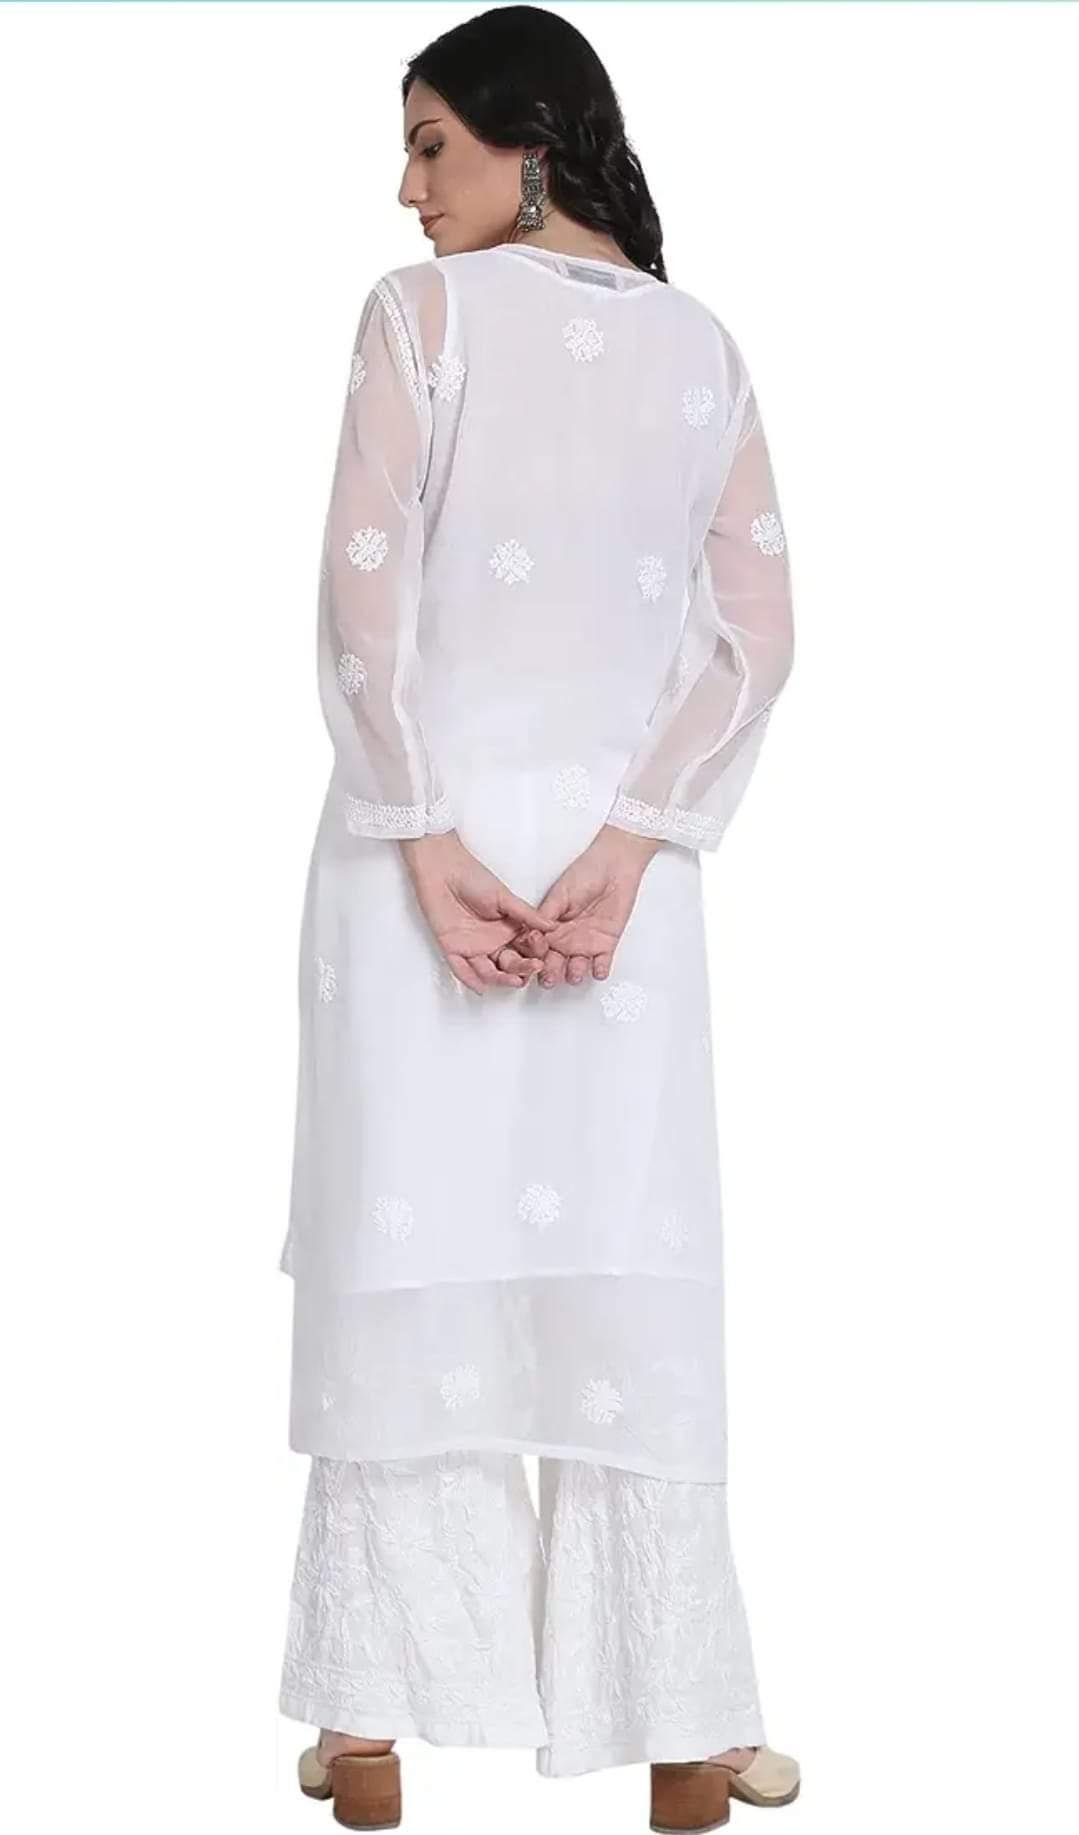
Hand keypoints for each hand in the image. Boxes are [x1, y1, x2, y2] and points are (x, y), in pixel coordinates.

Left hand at [398, 830, 556, 994]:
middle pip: (510, 964)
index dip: (535, 955)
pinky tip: (481, 988)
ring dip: (502, 978)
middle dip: (522, 968)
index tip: (543, 958)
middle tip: (533, 969)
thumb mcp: (505, 897)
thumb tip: (552, 926)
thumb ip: (527, 914)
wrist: (443, 870)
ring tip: (514, 981)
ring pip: (489, 971)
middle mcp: (492, 942)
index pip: (525, 949)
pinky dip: (470, 980)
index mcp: (508, 929)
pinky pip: (461, 969)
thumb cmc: (473, 877)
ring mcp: (473, 947)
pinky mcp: (452, 949)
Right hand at [495, 824, 662, 987]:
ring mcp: (585, 944)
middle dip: (550, 974)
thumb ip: (546, 915)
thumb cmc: (585, 874)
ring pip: (576, 969)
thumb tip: (531, 934)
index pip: (538, 949)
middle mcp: (565, 940)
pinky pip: (602, 964)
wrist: (614, 868)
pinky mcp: (605, 945)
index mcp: (551, 928)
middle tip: (549, 977)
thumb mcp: (560, 894)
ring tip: (574, 973)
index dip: (535, 956)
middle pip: (554, 964)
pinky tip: (598, 970)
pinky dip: (600, 970)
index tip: (535, 958)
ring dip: (574, 974)